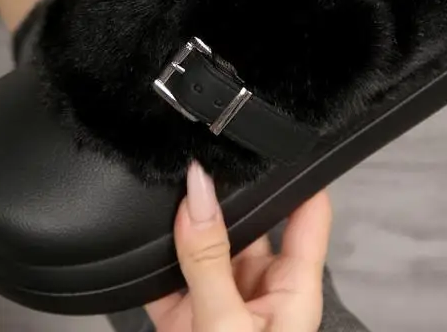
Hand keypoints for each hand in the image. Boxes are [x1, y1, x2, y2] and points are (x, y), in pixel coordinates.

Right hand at [146, 163, 331, 330]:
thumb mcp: (227, 324)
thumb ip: (209, 259)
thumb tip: (198, 190)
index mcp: (292, 291)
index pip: (308, 215)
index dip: (299, 174)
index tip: (277, 135)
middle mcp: (259, 290)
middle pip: (246, 224)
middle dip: (222, 194)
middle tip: (199, 157)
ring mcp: (219, 302)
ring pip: (201, 245)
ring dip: (182, 224)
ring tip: (166, 186)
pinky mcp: (182, 317)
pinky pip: (164, 274)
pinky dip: (148, 257)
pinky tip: (138, 233)